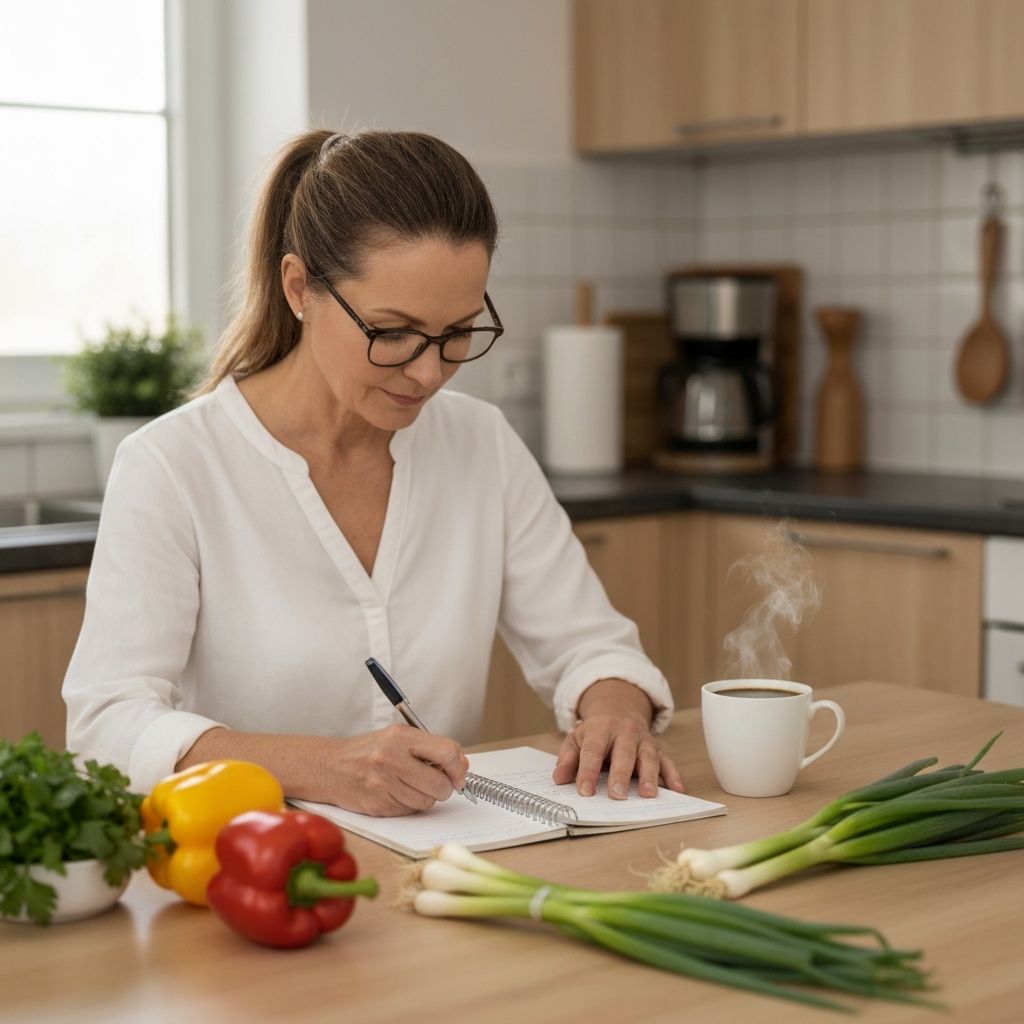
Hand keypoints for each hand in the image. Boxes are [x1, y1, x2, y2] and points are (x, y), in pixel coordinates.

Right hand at [322, 725, 468, 816]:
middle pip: (440, 784)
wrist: (329, 767)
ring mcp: (383, 784)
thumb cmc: (367, 751)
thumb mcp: (397, 738)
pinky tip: (395, 793)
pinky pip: (409, 811)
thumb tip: (462, 765)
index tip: (458, 775)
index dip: (458, 767)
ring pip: (426, 802)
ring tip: (408, 785)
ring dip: (425, 797)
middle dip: (444, 788)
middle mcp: (391, 758)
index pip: (446, 751)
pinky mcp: (377, 805)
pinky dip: (408, 805)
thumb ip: (430, 748)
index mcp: (400, 736)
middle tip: (436, 784)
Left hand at [552, 679, 684, 798]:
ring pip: (648, 757)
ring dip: (649, 776)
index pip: (593, 751)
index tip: (584, 791)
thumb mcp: (576, 739)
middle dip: (620, 774)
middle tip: (617, 795)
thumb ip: (568, 759)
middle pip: (623, 753)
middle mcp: (625, 732)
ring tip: (647, 794)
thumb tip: (559, 778)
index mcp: (601, 729)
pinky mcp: (658, 749)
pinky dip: (674, 776)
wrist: (619, 709)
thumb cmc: (595, 731)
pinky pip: (668, 761)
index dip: (587, 771)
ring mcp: (643, 740)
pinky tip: (677, 790)